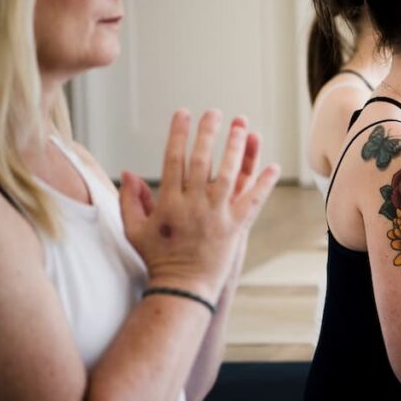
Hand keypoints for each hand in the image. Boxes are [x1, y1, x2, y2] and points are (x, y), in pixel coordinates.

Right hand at [119, 110, 280, 302]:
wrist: (183, 288)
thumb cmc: (157, 258)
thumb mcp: (135, 230)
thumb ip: (130, 200)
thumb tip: (127, 172)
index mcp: (169, 202)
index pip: (173, 159)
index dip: (178, 134)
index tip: (183, 113)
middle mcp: (193, 205)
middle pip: (201, 161)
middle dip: (208, 134)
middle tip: (214, 113)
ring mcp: (216, 215)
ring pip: (229, 175)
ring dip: (237, 150)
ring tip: (242, 127)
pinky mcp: (235, 227)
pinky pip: (253, 201)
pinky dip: (264, 184)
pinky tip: (272, 166)